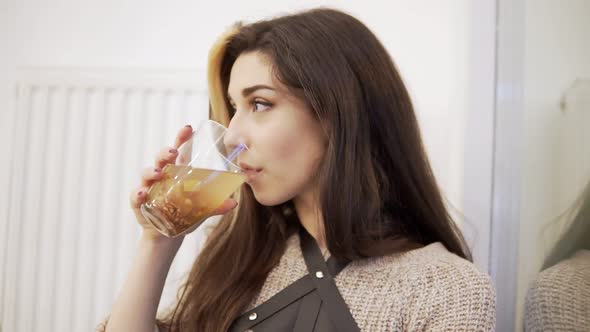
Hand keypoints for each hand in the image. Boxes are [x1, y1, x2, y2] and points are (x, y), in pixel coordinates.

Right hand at [129, 125, 238, 242]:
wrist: (166, 234)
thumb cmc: (184, 214)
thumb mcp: (201, 209)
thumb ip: (216, 205)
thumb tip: (234, 203)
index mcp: (177, 172)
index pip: (178, 151)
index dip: (182, 138)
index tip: (189, 128)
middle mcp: (161, 176)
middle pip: (161, 158)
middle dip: (165, 152)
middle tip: (173, 152)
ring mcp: (149, 188)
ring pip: (146, 174)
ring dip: (151, 171)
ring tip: (158, 173)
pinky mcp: (140, 204)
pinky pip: (136, 196)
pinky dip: (138, 194)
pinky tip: (143, 194)